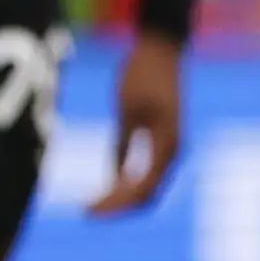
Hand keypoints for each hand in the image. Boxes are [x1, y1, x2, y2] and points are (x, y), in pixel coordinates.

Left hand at [87, 32, 184, 216]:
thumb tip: (115, 178)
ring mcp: (169, 146)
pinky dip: (127, 184)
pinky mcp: (161, 139)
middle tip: (87, 212)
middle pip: (147, 194)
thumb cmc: (142, 72)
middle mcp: (172, 151)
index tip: (87, 210)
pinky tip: (107, 186)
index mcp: (167, 144)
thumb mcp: (126, 109)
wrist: (161, 48)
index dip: (114, 204)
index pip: (141, 189)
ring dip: (123, 198)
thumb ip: (122, 144)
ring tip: (95, 205)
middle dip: (118, 207)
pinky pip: (146, 172)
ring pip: (148, 186)